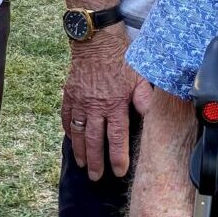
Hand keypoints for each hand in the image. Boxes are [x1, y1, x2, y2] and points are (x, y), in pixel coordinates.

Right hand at [62, 24, 140, 179]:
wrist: (97, 39)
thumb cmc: (121, 57)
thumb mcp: (139, 76)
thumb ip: (144, 98)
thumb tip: (151, 116)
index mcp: (115, 104)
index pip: (117, 137)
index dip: (117, 157)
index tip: (118, 172)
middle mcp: (96, 106)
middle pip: (94, 140)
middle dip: (96, 161)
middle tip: (96, 177)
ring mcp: (80, 101)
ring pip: (78, 132)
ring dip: (80, 150)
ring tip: (82, 164)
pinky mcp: (70, 93)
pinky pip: (67, 116)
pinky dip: (68, 129)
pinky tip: (71, 138)